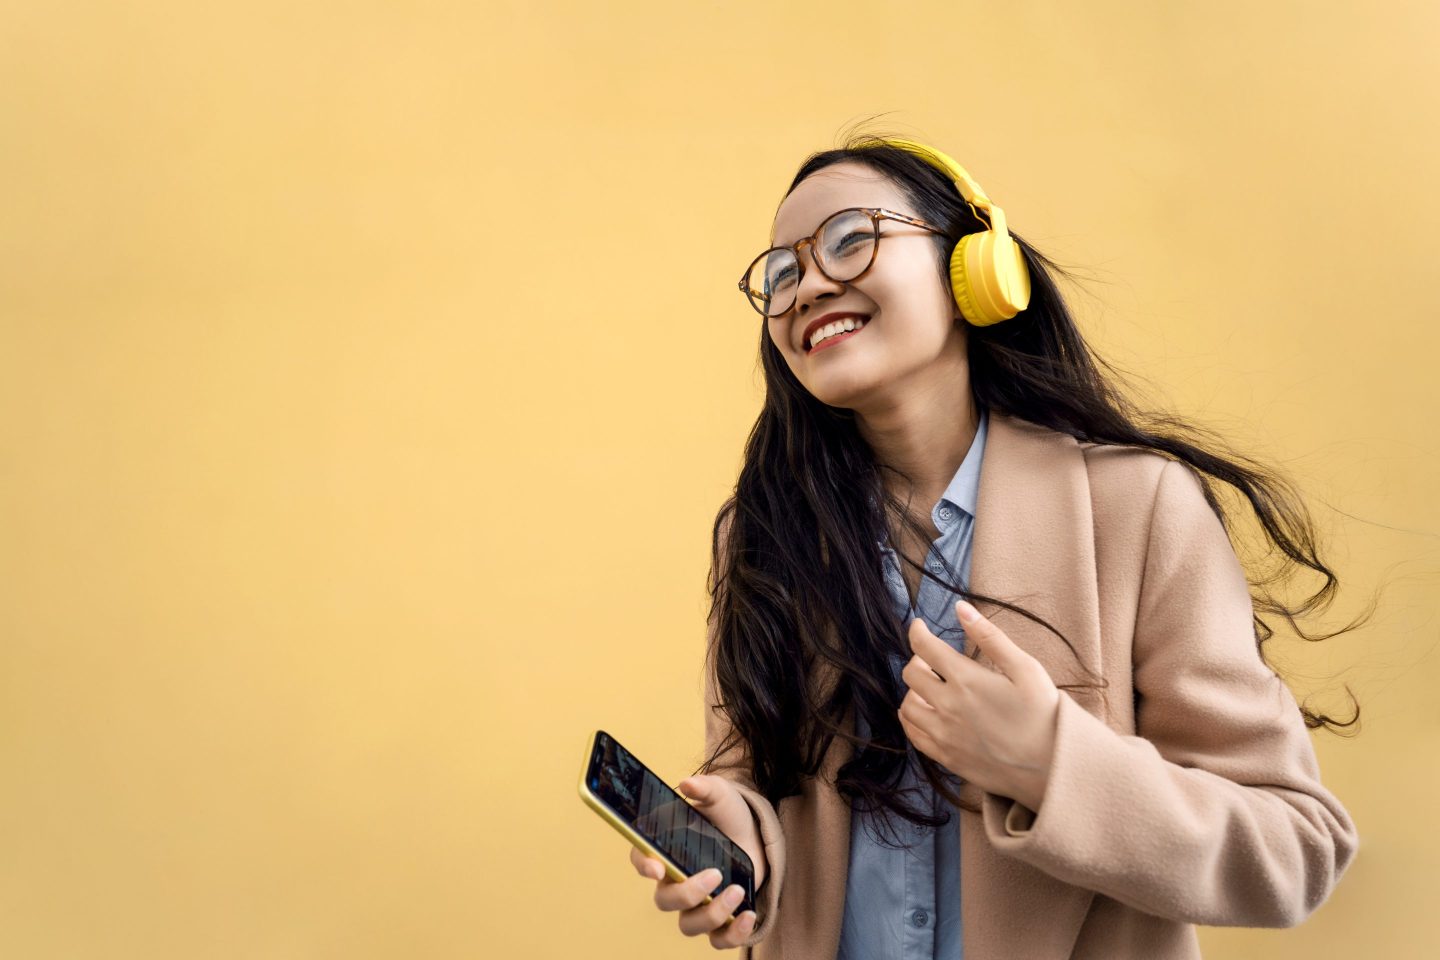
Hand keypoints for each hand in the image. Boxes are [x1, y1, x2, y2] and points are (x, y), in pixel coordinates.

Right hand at [627, 774, 762, 947]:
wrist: (755, 833)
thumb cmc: (727, 814)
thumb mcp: (719, 794)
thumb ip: (704, 788)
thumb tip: (687, 783)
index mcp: (666, 849)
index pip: (641, 860)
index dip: (643, 866)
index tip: (656, 866)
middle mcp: (676, 880)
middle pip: (665, 900)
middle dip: (687, 893)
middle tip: (715, 874)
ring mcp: (697, 903)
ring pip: (689, 925)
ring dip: (712, 914)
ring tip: (738, 891)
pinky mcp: (721, 918)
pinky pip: (717, 940)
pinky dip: (732, 935)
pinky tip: (748, 916)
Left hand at [897, 599, 1060, 811]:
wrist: (1054, 767)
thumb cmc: (1045, 714)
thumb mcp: (1025, 668)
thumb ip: (990, 636)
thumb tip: (961, 608)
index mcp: (966, 680)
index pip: (924, 647)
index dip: (917, 631)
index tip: (919, 626)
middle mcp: (947, 707)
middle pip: (910, 675)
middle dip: (918, 660)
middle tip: (933, 659)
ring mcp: (944, 736)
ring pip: (906, 707)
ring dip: (913, 691)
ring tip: (932, 688)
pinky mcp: (947, 758)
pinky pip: (913, 736)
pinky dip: (913, 720)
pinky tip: (926, 714)